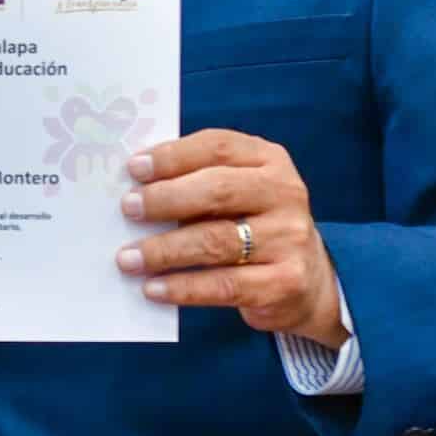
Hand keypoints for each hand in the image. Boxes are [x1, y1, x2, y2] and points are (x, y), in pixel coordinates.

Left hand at [116, 129, 346, 346]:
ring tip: (128, 258)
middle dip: (165, 199)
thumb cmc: (253, 225)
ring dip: (165, 250)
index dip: (173, 156)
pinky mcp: (285, 282)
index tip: (133, 169)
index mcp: (269, 160)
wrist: (307, 280)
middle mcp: (285, 194)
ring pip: (217, 241)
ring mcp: (289, 238)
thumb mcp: (237, 192)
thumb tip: (134, 187)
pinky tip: (153, 288)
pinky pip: (224, 285)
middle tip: (128, 209)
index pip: (218, 147)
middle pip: (218, 190)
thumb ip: (197, 181)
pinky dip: (183, 287)